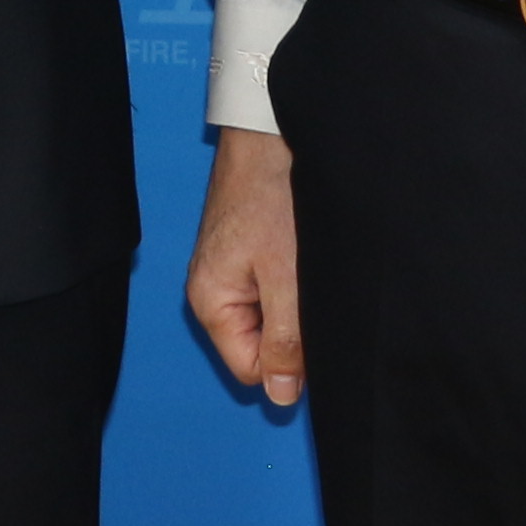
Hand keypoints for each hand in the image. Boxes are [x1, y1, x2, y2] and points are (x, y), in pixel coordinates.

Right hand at [187, 124, 305, 407]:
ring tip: (310, 263)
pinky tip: (307, 250)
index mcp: (211, 302)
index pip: (252, 369)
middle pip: (262, 343)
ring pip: (274, 314)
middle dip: (295, 327)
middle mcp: (215, 290)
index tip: (313, 326)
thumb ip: (284, 340)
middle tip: (314, 288)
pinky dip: (297, 277)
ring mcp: (233, 268)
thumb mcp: (286, 278)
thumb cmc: (275, 197)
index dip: (290, 361)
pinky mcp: (252, 248)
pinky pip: (277, 286)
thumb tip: (279, 397)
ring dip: (299, 301)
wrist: (272, 129)